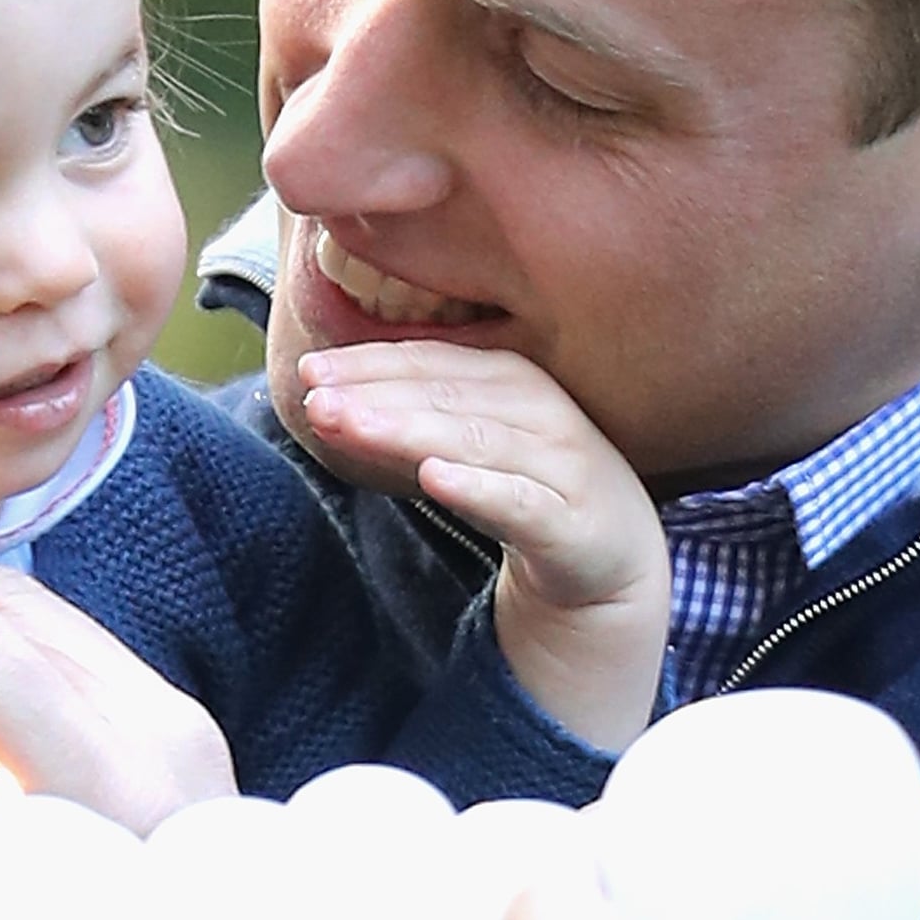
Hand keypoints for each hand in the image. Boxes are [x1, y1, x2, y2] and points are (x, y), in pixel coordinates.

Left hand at [299, 342, 668, 748]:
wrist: (610, 557)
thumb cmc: (523, 486)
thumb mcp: (469, 441)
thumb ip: (415, 411)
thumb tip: (328, 388)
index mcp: (513, 378)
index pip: (432, 361)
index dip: (371, 362)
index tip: (310, 369)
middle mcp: (542, 411)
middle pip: (448, 396)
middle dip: (377, 395)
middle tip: (316, 399)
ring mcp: (564, 465)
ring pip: (476, 442)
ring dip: (410, 431)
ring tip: (353, 427)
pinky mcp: (575, 523)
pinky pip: (521, 503)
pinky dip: (478, 488)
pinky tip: (433, 478)